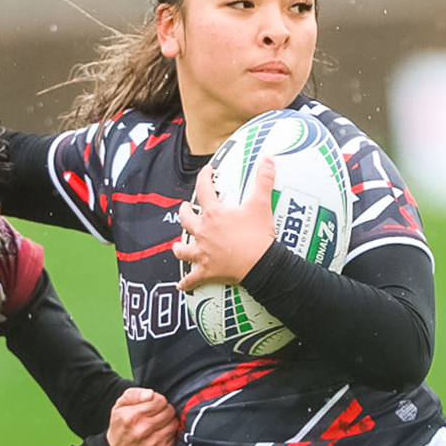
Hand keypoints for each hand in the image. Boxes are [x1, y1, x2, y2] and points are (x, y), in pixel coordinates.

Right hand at [107, 386, 179, 445]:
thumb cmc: (120, 427)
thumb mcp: (120, 406)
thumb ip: (135, 394)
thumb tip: (151, 394)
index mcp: (132, 416)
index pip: (160, 400)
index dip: (157, 401)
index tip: (153, 405)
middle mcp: (143, 430)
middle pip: (169, 411)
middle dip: (164, 411)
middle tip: (156, 415)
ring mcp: (152, 444)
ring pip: (173, 424)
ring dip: (167, 423)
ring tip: (157, 425)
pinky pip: (174, 437)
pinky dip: (168, 435)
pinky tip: (158, 436)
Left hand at [173, 160, 277, 291]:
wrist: (260, 265)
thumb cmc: (258, 236)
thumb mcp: (262, 205)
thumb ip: (264, 180)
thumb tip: (268, 159)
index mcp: (214, 214)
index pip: (204, 189)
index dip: (204, 177)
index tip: (206, 171)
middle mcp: (204, 232)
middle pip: (186, 219)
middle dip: (184, 211)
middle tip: (185, 208)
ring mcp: (203, 252)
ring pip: (183, 249)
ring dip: (179, 247)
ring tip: (177, 246)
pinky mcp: (207, 271)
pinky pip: (192, 279)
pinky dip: (187, 283)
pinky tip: (182, 285)